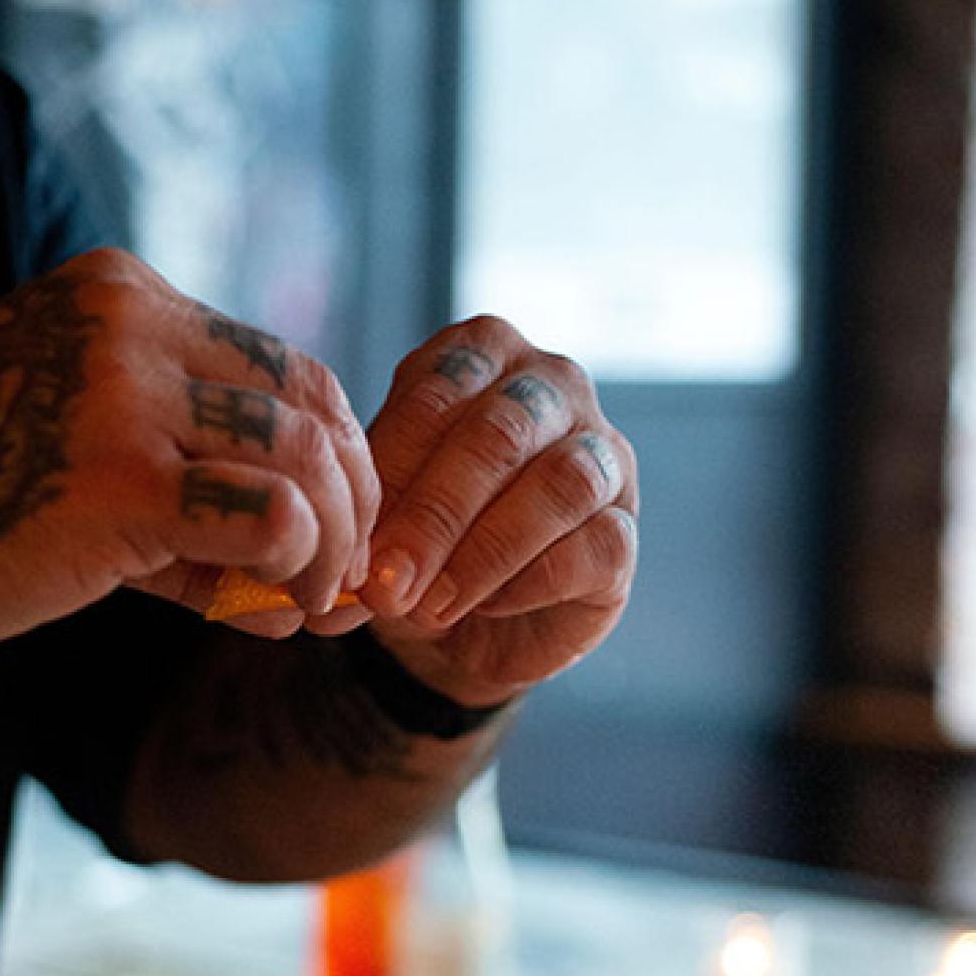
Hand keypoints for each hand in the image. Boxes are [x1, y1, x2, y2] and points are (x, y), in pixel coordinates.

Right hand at [0, 249, 379, 662]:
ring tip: (312, 607)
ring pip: (305, 456)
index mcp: (117, 296)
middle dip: (351, 498)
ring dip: (333, 544)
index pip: (275, 362)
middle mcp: (130, 323)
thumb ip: (173, 486)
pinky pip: (268, 516)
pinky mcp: (121, 477)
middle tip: (341, 579)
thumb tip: (296, 575)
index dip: (327, 451)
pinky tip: (272, 612)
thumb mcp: (61, 452)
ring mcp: (125, 393)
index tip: (323, 528)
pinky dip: (296, 569)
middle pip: (309, 398)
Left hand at [357, 316, 637, 705]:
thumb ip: (369, 512)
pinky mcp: (624, 529)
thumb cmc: (412, 534)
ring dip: (483, 554)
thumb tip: (362, 562)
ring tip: (428, 605)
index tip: (352, 535)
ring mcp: (603, 453)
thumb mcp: (375, 507)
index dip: (390, 468)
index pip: (435, 393)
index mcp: (479, 355)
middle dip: (434, 516)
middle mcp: (552, 387)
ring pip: (559, 485)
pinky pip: (592, 546)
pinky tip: (481, 609)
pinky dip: (527, 583)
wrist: (460, 620)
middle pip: (500, 435)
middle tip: (387, 583)